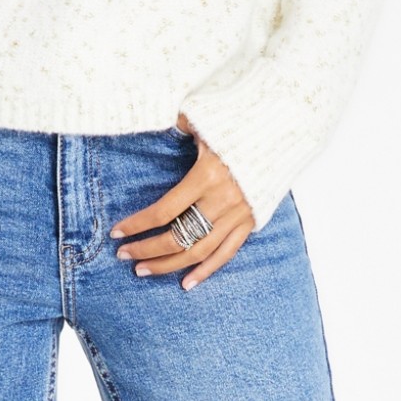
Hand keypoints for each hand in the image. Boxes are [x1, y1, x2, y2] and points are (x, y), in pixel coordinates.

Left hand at [108, 113, 257, 289]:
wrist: (284, 131)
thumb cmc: (238, 122)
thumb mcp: (204, 119)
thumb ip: (177, 124)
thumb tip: (150, 117)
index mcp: (206, 176)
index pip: (164, 211)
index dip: (137, 225)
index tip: (116, 232)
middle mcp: (222, 201)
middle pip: (178, 237)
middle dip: (146, 250)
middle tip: (123, 255)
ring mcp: (238, 215)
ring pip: (199, 252)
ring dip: (168, 266)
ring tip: (143, 271)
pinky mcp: (250, 222)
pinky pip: (226, 254)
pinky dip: (206, 271)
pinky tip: (186, 283)